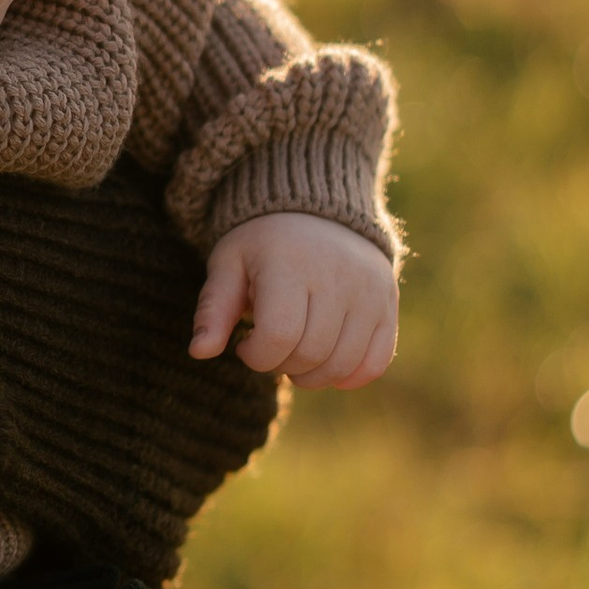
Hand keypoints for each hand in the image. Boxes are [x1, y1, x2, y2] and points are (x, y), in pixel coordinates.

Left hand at [190, 214, 396, 387]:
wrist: (319, 211)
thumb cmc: (264, 243)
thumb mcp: (230, 263)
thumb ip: (214, 308)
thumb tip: (199, 352)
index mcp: (291, 263)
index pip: (278, 337)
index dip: (255, 355)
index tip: (245, 344)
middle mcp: (338, 276)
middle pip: (310, 355)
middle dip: (281, 365)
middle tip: (270, 347)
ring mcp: (370, 291)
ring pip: (342, 365)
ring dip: (312, 377)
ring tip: (295, 354)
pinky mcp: (389, 304)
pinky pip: (375, 362)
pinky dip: (349, 376)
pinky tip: (326, 362)